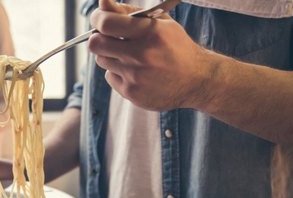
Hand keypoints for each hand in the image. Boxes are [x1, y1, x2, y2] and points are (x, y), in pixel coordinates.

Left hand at [88, 0, 216, 110]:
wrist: (196, 80)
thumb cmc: (175, 47)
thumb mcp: (158, 23)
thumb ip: (127, 12)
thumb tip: (102, 3)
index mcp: (150, 32)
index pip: (106, 24)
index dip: (97, 19)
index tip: (98, 18)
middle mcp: (142, 55)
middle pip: (96, 44)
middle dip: (98, 38)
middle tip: (107, 37)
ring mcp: (136, 76)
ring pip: (101, 60)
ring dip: (110, 55)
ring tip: (130, 56)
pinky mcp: (132, 93)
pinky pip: (110, 77)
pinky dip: (118, 73)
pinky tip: (136, 72)